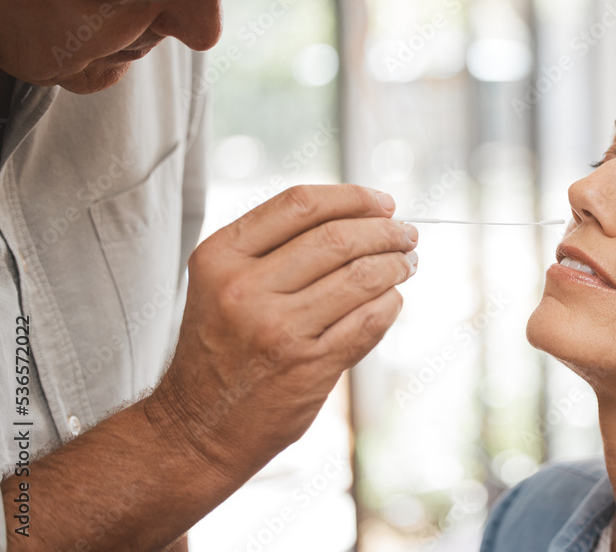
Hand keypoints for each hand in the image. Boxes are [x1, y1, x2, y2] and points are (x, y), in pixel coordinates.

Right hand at [147, 184, 416, 470]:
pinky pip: (369, 320)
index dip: (352, 197)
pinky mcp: (308, 367)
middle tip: (407, 234)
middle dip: (385, 231)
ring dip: (395, 265)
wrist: (196, 429)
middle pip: (337, 237)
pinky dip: (390, 304)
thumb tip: (356, 215)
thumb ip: (273, 248)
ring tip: (406, 263)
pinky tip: (392, 299)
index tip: (383, 203)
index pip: (300, 205)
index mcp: (220, 256)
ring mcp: (278, 329)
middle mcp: (244, 289)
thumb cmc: (220, 348)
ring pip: (360, 276)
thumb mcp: (220, 284)